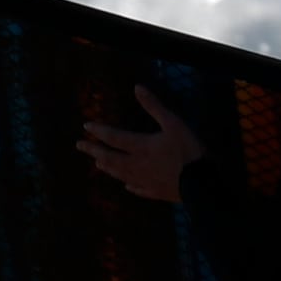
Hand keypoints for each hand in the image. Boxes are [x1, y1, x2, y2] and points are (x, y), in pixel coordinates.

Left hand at [78, 84, 201, 202]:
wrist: (201, 183)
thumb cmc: (187, 151)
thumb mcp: (173, 123)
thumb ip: (154, 106)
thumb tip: (137, 87)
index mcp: (141, 147)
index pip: (114, 138)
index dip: (99, 131)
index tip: (85, 126)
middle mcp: (138, 165)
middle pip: (111, 158)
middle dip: (94, 150)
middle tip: (80, 146)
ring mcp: (146, 181)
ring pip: (121, 174)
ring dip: (108, 168)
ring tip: (98, 164)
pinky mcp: (156, 193)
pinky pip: (139, 190)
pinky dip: (130, 187)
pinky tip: (127, 187)